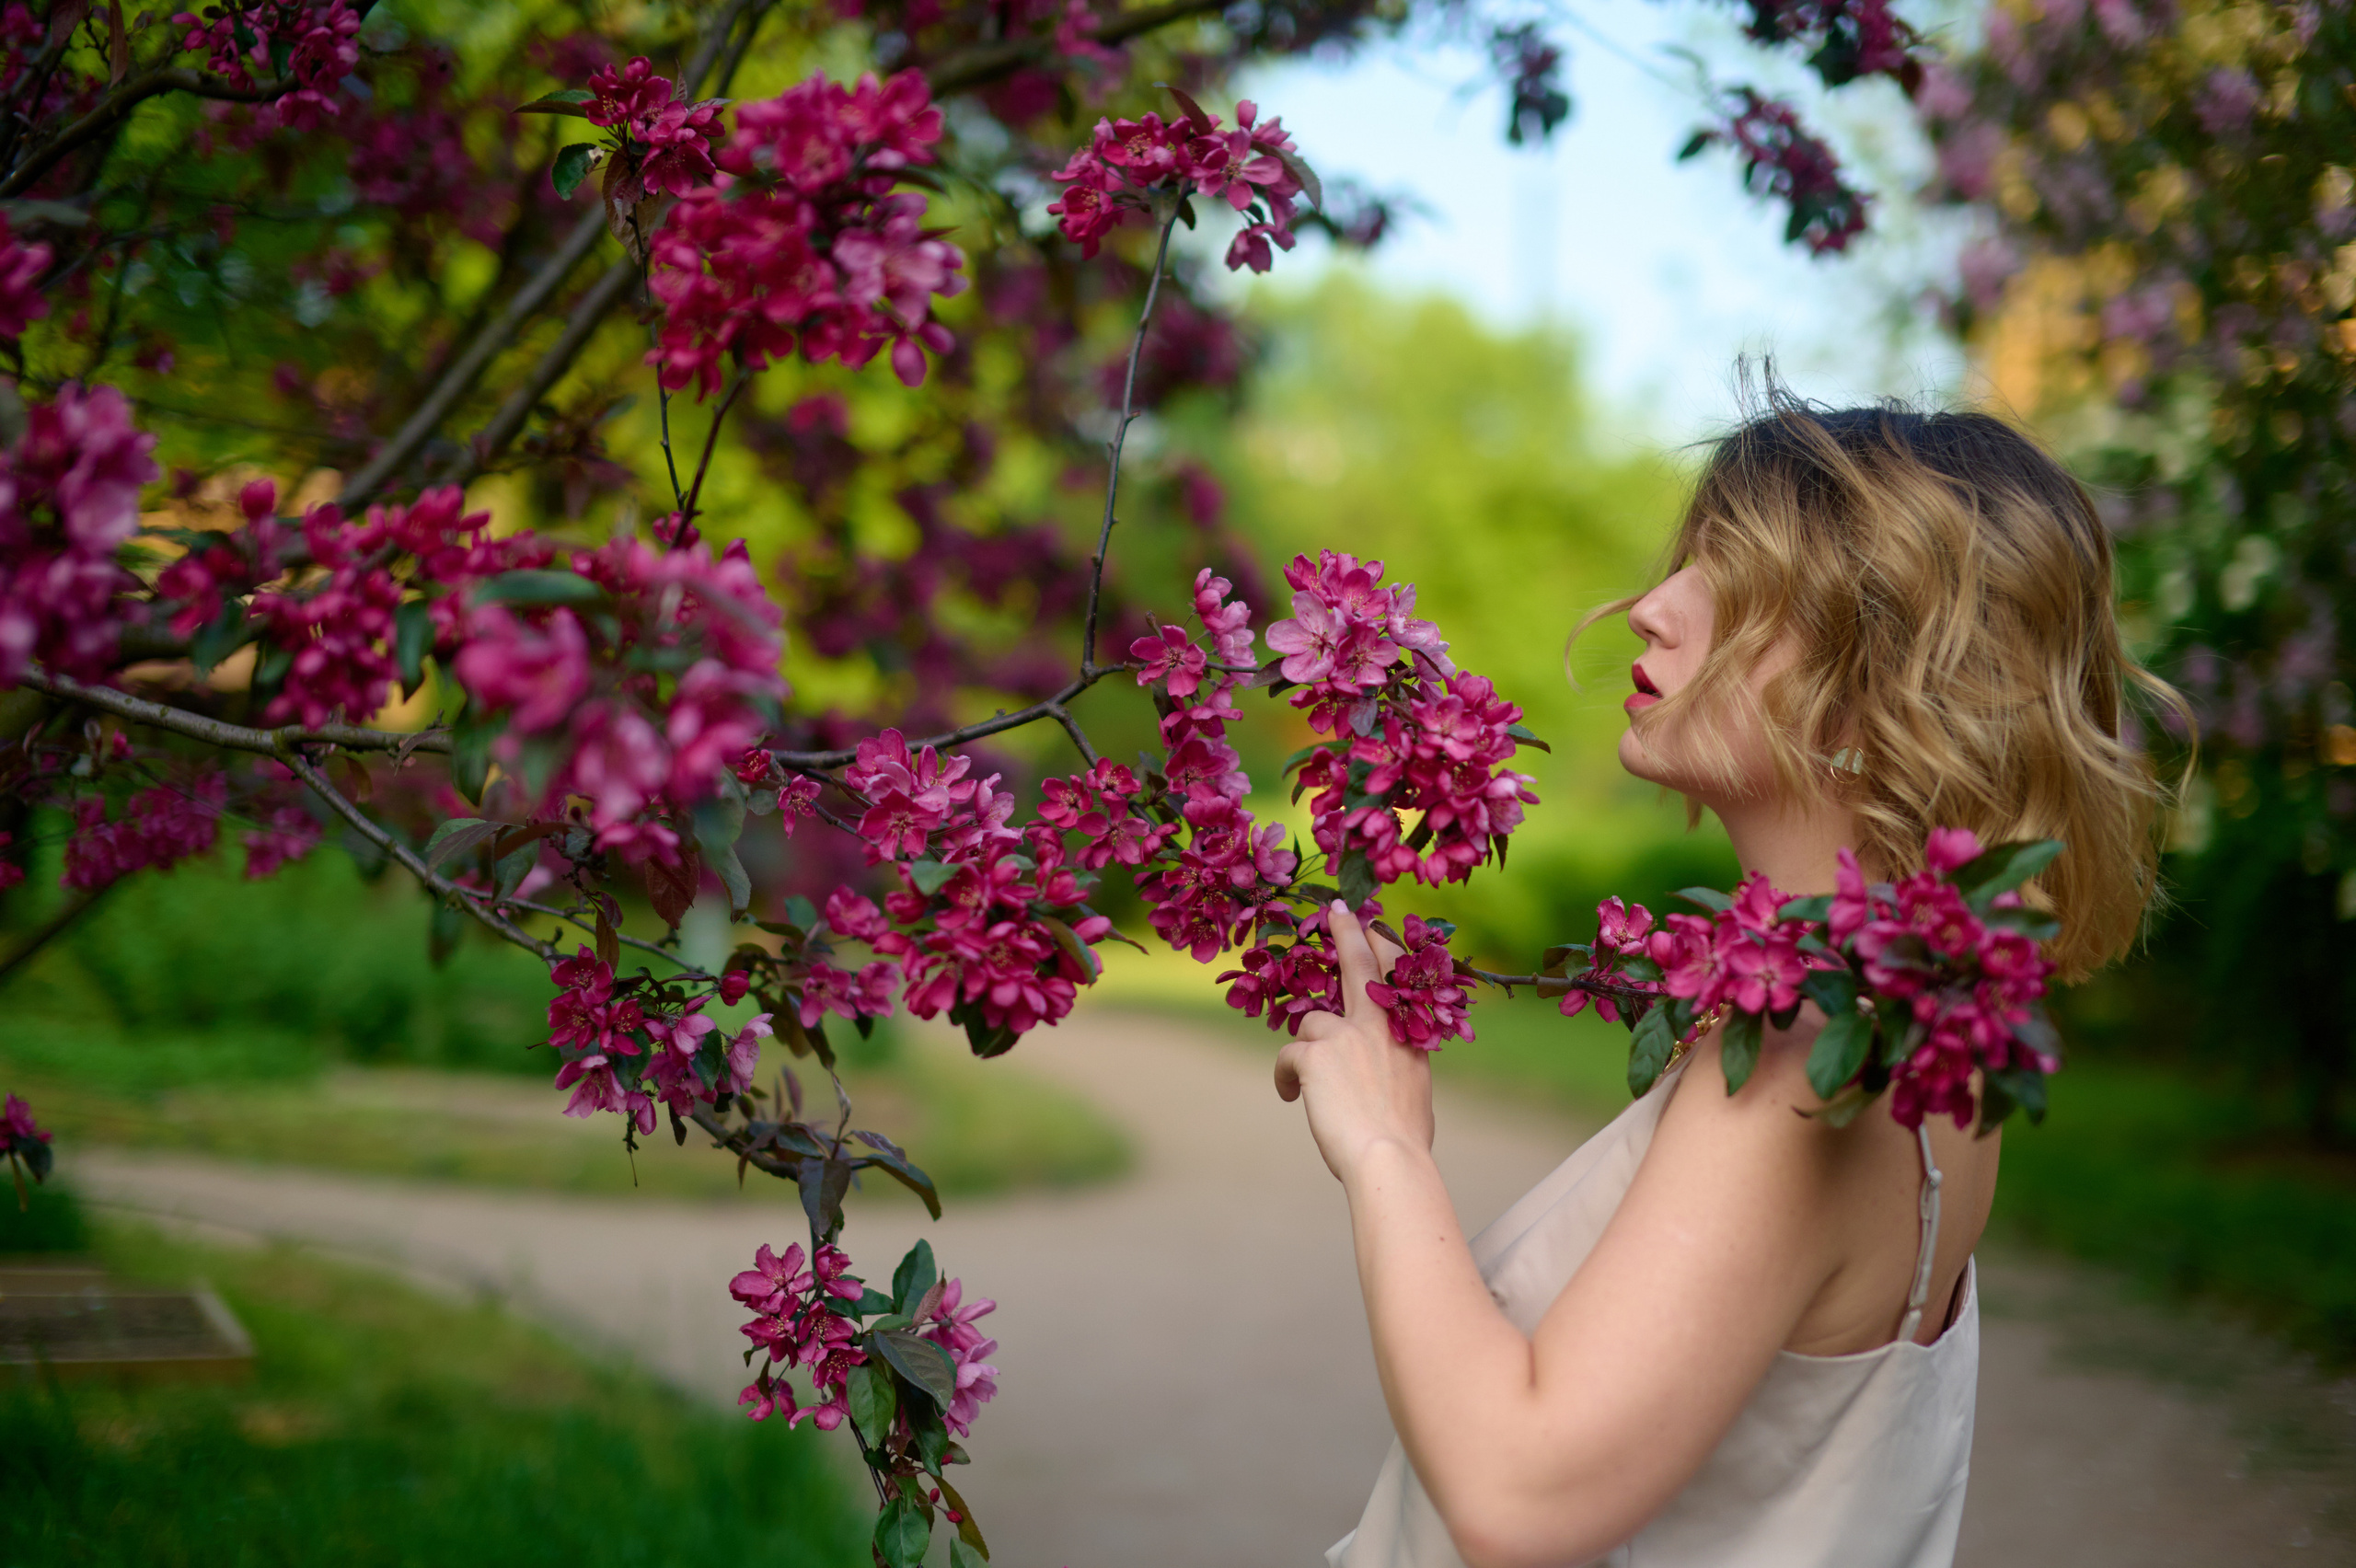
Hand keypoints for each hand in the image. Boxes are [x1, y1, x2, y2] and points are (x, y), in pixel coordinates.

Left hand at [1273, 901, 1434, 1184]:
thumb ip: (1401, 1069)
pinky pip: (1288, 1057)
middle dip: (1347, 932)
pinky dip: (1287, 1077)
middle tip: (1336, 909)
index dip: (1384, 947)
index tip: (1375, 925)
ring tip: (1309, 1088)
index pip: (1396, 978)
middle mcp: (1379, 1026)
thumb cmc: (1405, 1140)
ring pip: (1311, 1022)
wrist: (1388, 1158)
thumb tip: (1389, 1074)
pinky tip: (1292, 1097)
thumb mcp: (1415, 1093)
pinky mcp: (1314, 1053)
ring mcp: (1346, 1035)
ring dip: (1307, 1049)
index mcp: (1409, 1035)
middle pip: (1359, 964)